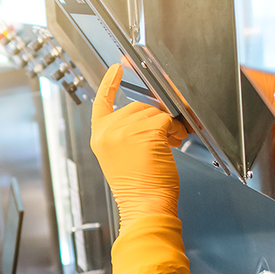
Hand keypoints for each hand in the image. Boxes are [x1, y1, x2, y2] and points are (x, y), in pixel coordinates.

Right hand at [88, 63, 190, 273]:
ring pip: (153, 112)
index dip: (109, 84)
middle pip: (137, 107)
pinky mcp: (145, 131)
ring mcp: (126, 130)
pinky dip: (174, 131)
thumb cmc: (138, 187)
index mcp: (100, 136)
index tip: (115, 69)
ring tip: (167, 147)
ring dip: (166, 127)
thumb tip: (148, 115)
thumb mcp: (121, 157)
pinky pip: (166, 120)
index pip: (102, 102)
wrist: (144, 204)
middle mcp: (109, 130)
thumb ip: (125, 134)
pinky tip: (172, 144)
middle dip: (153, 120)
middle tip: (162, 140)